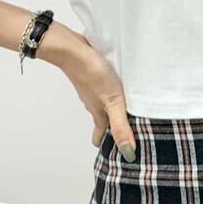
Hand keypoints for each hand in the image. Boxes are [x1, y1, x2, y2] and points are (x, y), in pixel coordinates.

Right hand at [43, 25, 136, 158]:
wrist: (73, 49)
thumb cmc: (93, 75)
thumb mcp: (112, 103)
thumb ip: (120, 126)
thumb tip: (128, 154)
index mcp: (98, 113)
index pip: (101, 134)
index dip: (109, 144)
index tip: (116, 154)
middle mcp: (94, 103)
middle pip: (103, 119)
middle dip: (111, 128)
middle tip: (123, 135)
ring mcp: (93, 89)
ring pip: (102, 104)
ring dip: (112, 110)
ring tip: (125, 112)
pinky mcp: (94, 75)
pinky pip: (103, 89)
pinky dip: (111, 93)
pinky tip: (119, 87)